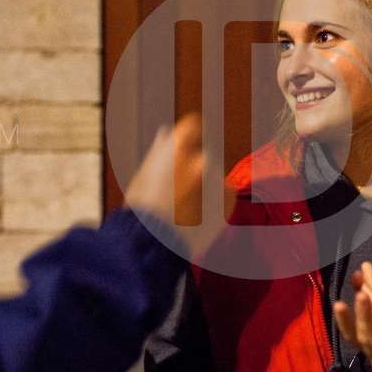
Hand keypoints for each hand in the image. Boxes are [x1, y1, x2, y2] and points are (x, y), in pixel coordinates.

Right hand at [123, 114, 217, 256]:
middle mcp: (202, 156)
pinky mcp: (229, 199)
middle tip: (178, 191)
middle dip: (195, 167)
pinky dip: (216, 203)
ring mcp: (218, 178)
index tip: (185, 148)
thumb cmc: (142, 211)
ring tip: (186, 209)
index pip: (193, 126)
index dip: (188, 137)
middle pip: (204, 154)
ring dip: (205, 187)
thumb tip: (165, 132)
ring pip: (214, 176)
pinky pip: (224, 195)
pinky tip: (198, 217)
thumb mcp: (143, 175)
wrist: (154, 246)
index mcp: (179, 145)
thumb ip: (159, 152)